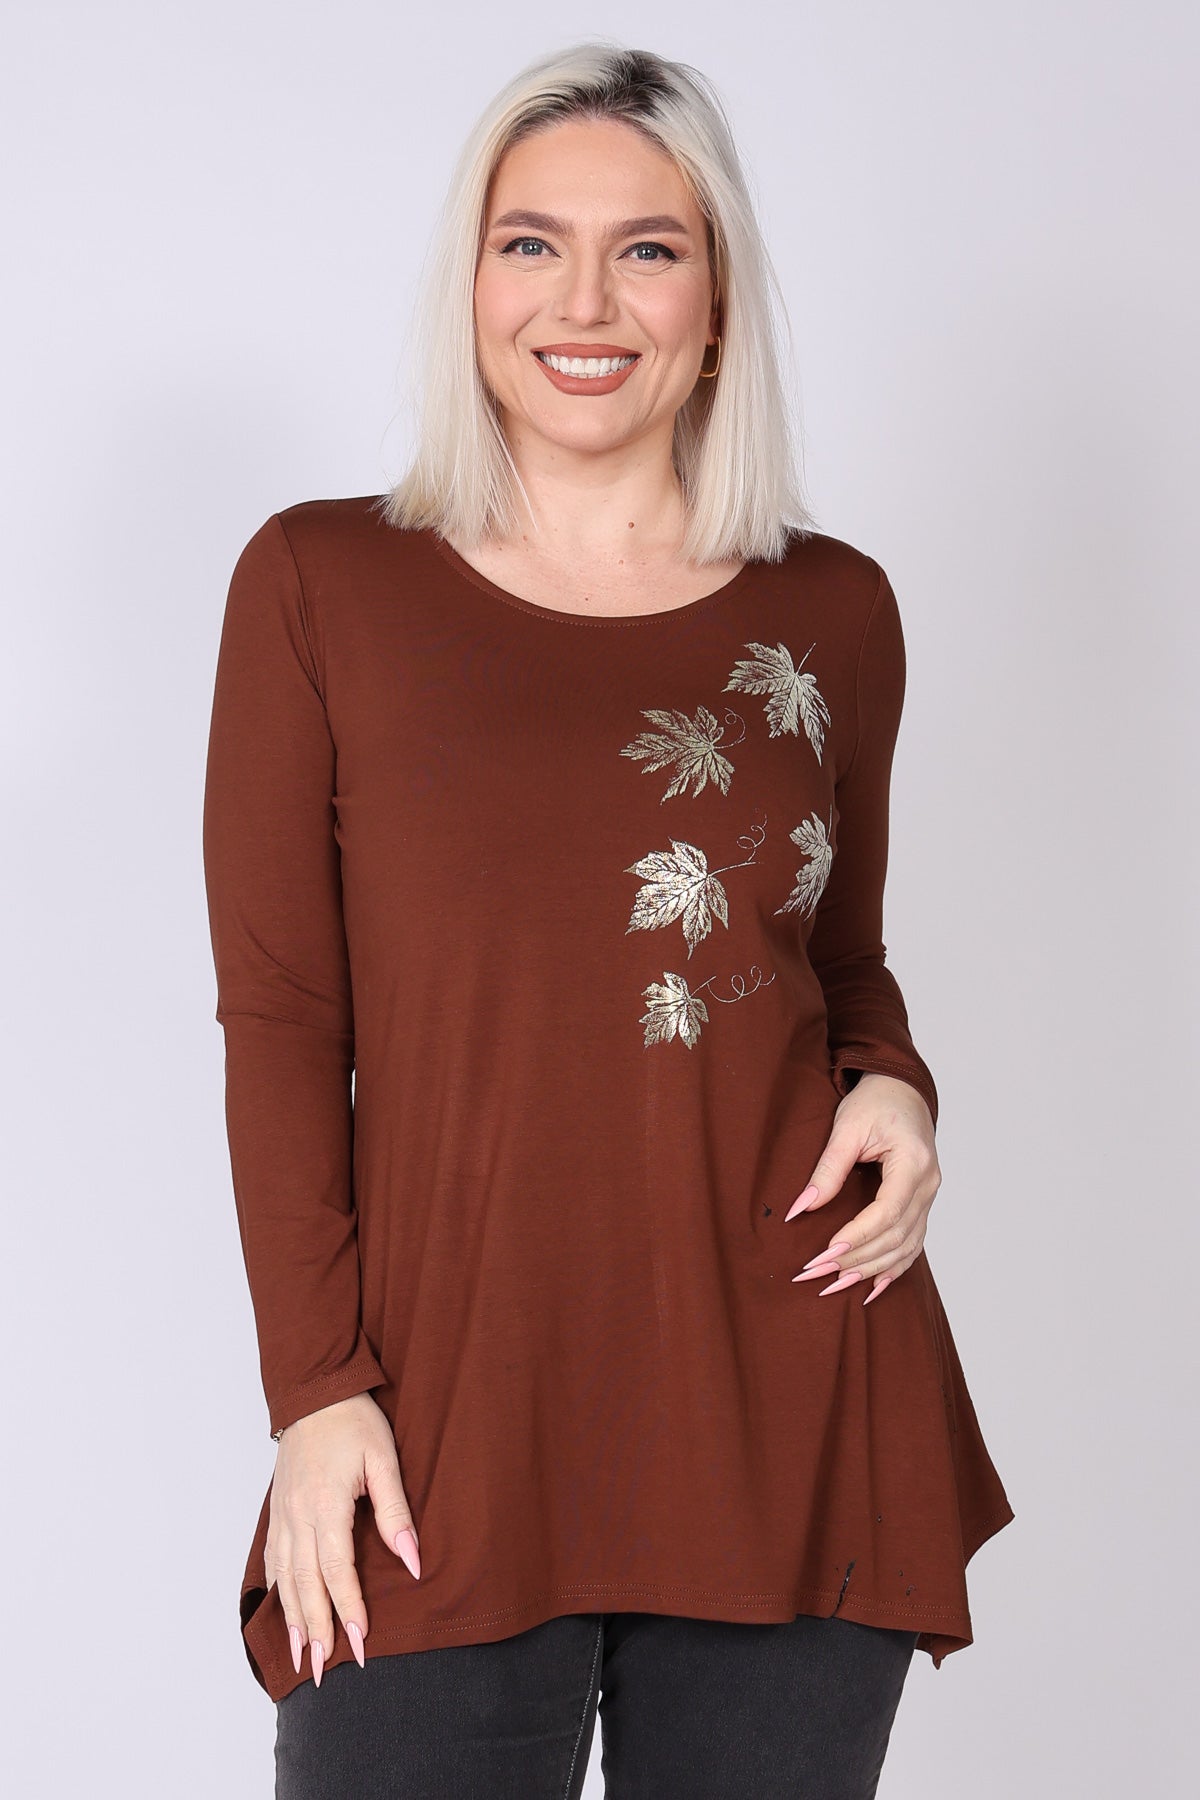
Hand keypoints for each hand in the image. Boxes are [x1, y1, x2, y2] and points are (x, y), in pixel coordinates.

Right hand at [265, 1391, 420, 1684]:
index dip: (349, 1608)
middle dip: (318, 1629)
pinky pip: (273, 1559)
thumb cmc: (354, 1421)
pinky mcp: (277, 1509)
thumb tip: (413, 1561)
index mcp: (325, 1503)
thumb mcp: (384, 1460)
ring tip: (303, 1656)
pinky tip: (283, 1611)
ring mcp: (283, 1513)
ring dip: (294, 1619)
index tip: (360, 1642)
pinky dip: (278, 1591)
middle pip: (306, 1584)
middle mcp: (297, 1514)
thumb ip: (396, 1513)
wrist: (315, 1391)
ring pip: (286, 1577)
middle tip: (326, 1670)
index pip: (336, 1569)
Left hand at [784, 1072, 940, 1305]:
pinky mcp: (922, 1203)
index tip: (825, 1253)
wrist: (902, 1090)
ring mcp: (929, 1196)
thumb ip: (827, 1169)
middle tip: (817, 1274)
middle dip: (856, 1260)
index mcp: (914, 1162)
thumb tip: (801, 1210)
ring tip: (835, 1284)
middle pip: (895, 1236)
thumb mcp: (846, 1127)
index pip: (886, 1212)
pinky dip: (893, 1268)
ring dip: (870, 1269)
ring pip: (905, 1247)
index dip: (857, 1237)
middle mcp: (928, 1185)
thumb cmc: (875, 1101)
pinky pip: (913, 1244)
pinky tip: (872, 1286)